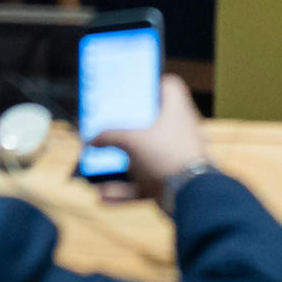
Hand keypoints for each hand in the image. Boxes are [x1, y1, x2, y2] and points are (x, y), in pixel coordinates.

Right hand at [91, 72, 210, 198]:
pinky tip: (102, 197)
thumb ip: (110, 136)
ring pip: (144, 158)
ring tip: (98, 168)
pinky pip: (144, 184)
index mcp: (177, 111)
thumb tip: (91, 139)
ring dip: (120, 166)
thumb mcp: (132, 140)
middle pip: (151, 124)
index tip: (133, 89)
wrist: (190, 195)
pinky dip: (125, 190)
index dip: (153, 84)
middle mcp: (178, 131)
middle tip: (108, 128)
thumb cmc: (166, 155)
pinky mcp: (170, 181)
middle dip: (127, 131)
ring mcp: (174, 157)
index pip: (170, 86)